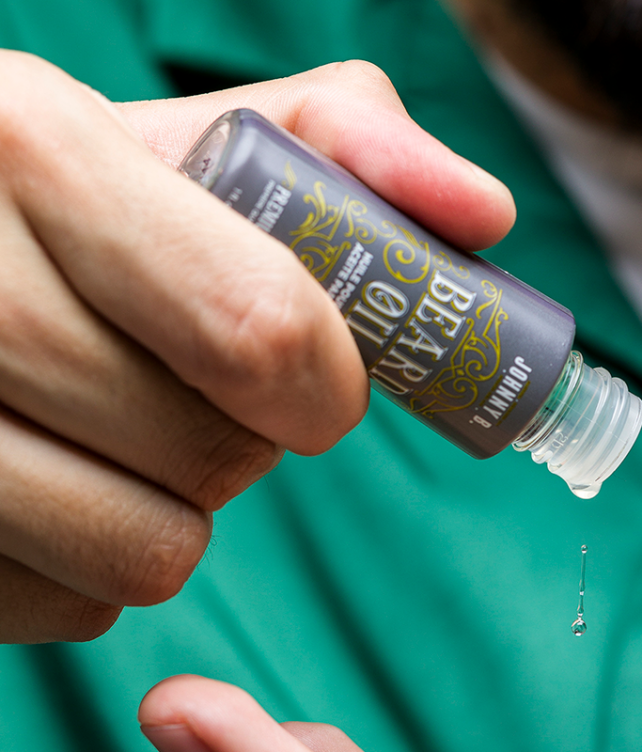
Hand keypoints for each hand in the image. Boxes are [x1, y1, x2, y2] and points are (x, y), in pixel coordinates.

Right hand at [0, 52, 512, 641]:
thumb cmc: (74, 209)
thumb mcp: (187, 143)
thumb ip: (342, 148)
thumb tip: (485, 217)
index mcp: (32, 145)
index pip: (257, 326)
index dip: (326, 382)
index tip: (324, 383)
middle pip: (210, 454)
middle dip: (250, 442)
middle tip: (204, 393)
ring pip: (147, 555)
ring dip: (178, 511)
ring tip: (129, 435)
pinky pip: (74, 607)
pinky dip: (96, 566)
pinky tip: (63, 480)